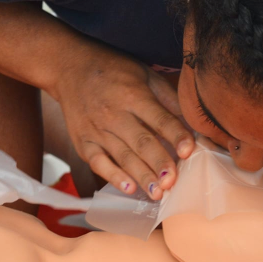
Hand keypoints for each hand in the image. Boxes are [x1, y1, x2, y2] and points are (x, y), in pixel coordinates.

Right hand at [48, 46, 194, 199]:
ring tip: (157, 194)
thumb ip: (168, 98)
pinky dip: (113, 176)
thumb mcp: (144, 74)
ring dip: (141, 176)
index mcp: (134, 95)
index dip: (175, 135)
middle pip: (141, 142)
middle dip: (158, 163)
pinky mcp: (83, 142)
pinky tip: (128, 188)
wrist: (70, 68)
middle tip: (173, 182)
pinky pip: (99, 162)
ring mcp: (97, 129)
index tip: (189, 151)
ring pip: (122, 156)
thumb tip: (193, 122)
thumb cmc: (114, 71)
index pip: (159, 119)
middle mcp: (115, 114)